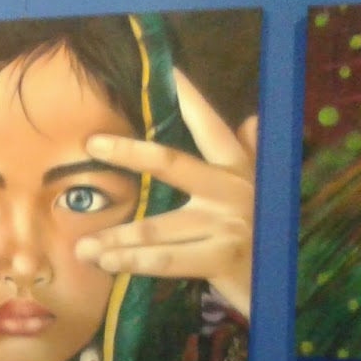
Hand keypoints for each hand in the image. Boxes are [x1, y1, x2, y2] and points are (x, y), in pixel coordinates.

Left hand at [73, 69, 255, 318]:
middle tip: (92, 143)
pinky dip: (131, 261)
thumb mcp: (255, 195)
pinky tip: (105, 262)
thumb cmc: (255, 239)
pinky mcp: (223, 256)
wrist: (277, 290)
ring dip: (114, 236)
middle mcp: (234, 189)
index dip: (190, 98)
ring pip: (157, 224)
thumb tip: (250, 119)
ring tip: (82, 246)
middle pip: (172, 163)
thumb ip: (250, 156)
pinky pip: (165, 259)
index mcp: (239, 170)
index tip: (168, 69)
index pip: (210, 126)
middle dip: (129, 151)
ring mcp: (229, 222)